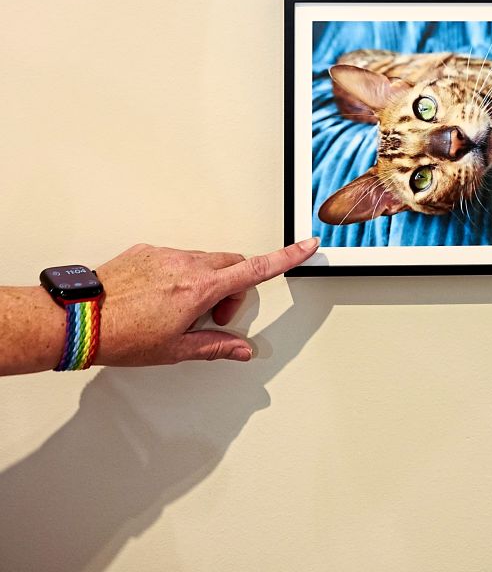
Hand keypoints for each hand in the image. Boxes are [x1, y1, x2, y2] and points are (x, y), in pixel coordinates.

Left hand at [94, 238, 318, 366]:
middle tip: (213, 317)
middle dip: (233, 288)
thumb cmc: (122, 336)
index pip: (255, 270)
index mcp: (200, 288)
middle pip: (231, 264)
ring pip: (203, 261)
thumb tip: (241, 351)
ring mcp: (166, 254)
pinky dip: (178, 276)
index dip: (286, 257)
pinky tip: (157, 300)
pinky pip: (176, 258)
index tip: (306, 245)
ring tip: (177, 312)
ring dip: (204, 283)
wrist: (80, 319)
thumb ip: (214, 346)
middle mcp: (187, 264)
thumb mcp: (174, 350)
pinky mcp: (147, 250)